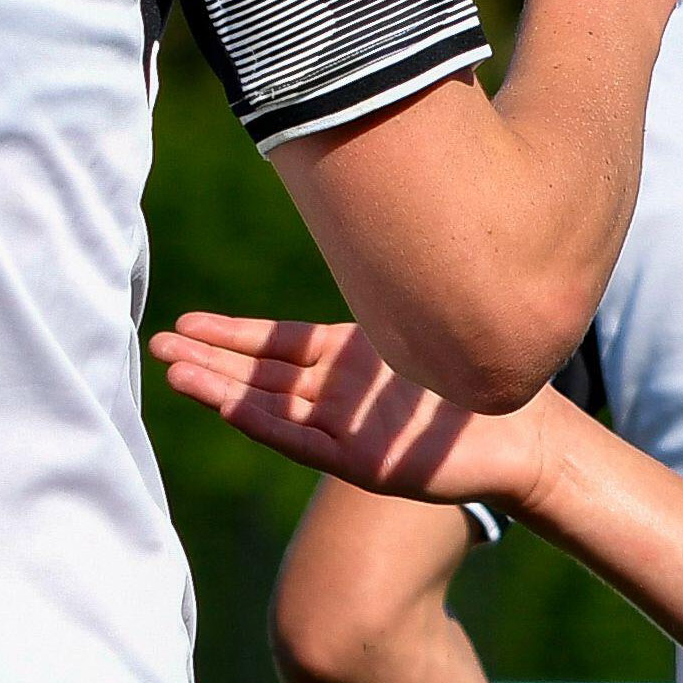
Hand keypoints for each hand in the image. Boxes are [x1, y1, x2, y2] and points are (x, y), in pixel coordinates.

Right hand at [151, 316, 573, 508]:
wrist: (527, 434)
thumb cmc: (481, 377)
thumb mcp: (423, 328)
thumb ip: (391, 295)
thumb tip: (373, 220)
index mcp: (346, 361)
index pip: (274, 345)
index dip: (229, 335)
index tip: (184, 323)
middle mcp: (338, 396)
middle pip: (259, 375)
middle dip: (207, 360)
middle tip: (155, 347)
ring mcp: (345, 429)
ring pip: (269, 406)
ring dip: (220, 390)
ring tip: (172, 374)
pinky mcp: (362, 462)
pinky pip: (300, 439)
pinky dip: (261, 421)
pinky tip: (226, 405)